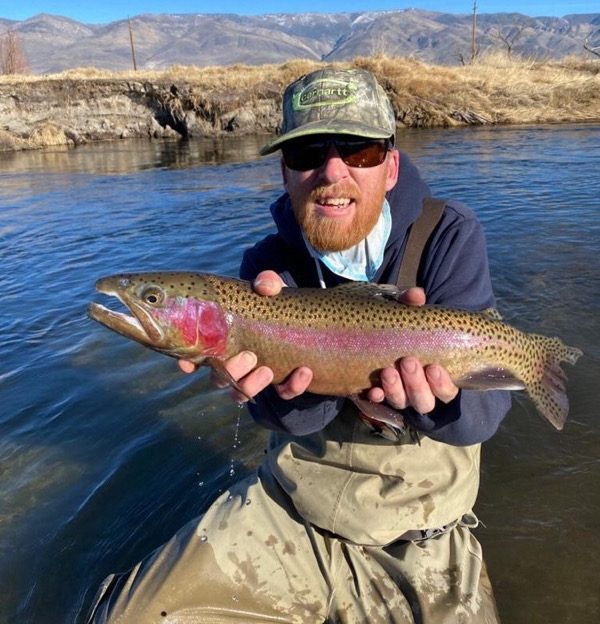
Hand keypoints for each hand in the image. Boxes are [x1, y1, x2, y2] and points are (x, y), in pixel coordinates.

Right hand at [178, 270, 313, 401]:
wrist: (309, 323)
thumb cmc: (276, 305)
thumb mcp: (272, 291)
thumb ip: (268, 282)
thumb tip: (264, 286)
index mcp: (225, 341)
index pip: (197, 355)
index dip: (188, 362)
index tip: (190, 364)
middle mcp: (235, 364)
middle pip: (219, 379)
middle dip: (232, 371)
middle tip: (249, 356)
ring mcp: (257, 378)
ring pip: (242, 394)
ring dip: (252, 386)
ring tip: (268, 371)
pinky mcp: (283, 385)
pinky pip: (284, 393)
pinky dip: (293, 386)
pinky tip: (305, 371)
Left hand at [366, 287, 458, 413]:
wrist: (368, 332)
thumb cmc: (400, 326)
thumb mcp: (405, 313)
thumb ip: (411, 305)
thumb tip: (416, 295)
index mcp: (434, 377)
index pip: (446, 391)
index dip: (442, 384)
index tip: (433, 367)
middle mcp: (417, 390)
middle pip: (423, 401)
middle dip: (416, 384)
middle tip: (407, 361)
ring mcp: (397, 394)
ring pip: (401, 402)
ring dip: (395, 390)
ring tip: (387, 371)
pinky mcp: (376, 393)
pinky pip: (376, 403)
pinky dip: (376, 397)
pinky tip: (373, 390)